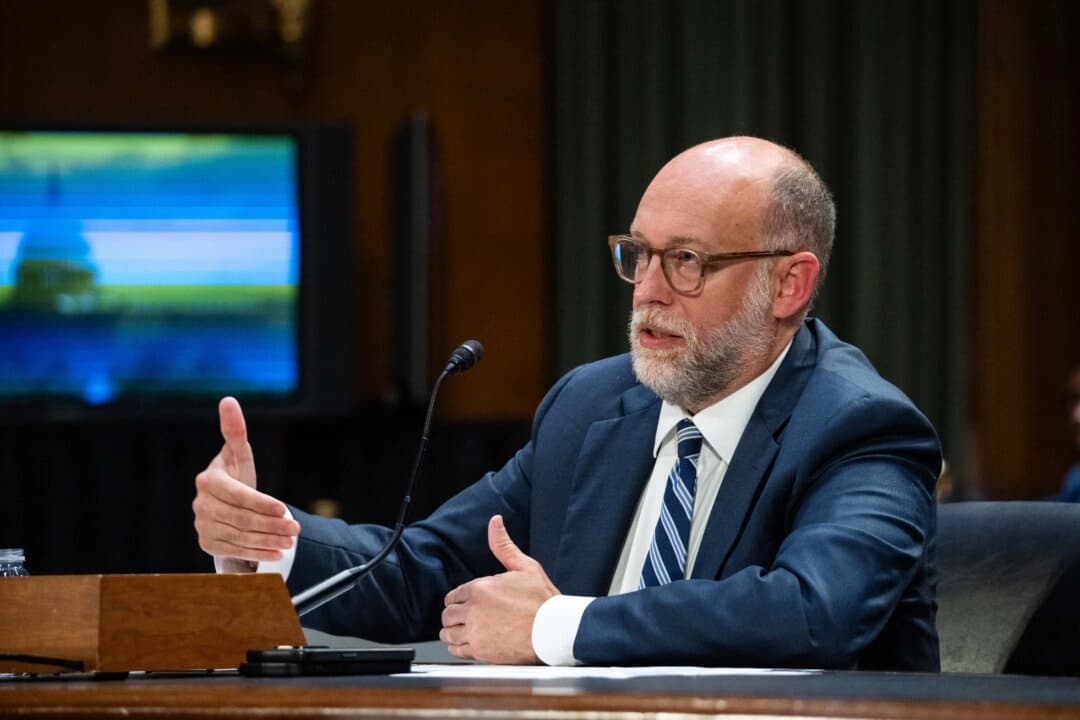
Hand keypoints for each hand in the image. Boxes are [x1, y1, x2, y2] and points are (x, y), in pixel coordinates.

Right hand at [192, 396, 298, 563]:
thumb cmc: (235, 475)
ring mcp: (202, 525)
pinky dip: (258, 554)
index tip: (284, 508)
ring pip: (240, 536)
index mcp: (208, 480)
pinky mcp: (207, 543)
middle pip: (241, 519)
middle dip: (271, 525)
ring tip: (291, 541)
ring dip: (268, 540)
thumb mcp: (238, 454)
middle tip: (296, 528)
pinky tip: (277, 553)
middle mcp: (201, 504)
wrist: (225, 504)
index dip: (261, 503)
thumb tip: (228, 400)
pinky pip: (235, 550)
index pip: (237, 495)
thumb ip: (235, 431)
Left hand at [439, 515, 558, 663]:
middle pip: (447, 614)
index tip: (465, 602)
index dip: (459, 599)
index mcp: (479, 589)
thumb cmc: (542, 600)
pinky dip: (456, 647)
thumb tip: (495, 522)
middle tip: (463, 616)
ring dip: (452, 631)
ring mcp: (476, 633)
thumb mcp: (525, 566)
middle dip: (453, 614)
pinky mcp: (481, 652)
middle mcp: (473, 611)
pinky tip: (463, 644)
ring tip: (461, 630)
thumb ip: (503, 545)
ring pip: (448, 633)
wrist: (553, 630)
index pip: (453, 595)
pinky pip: (456, 650)